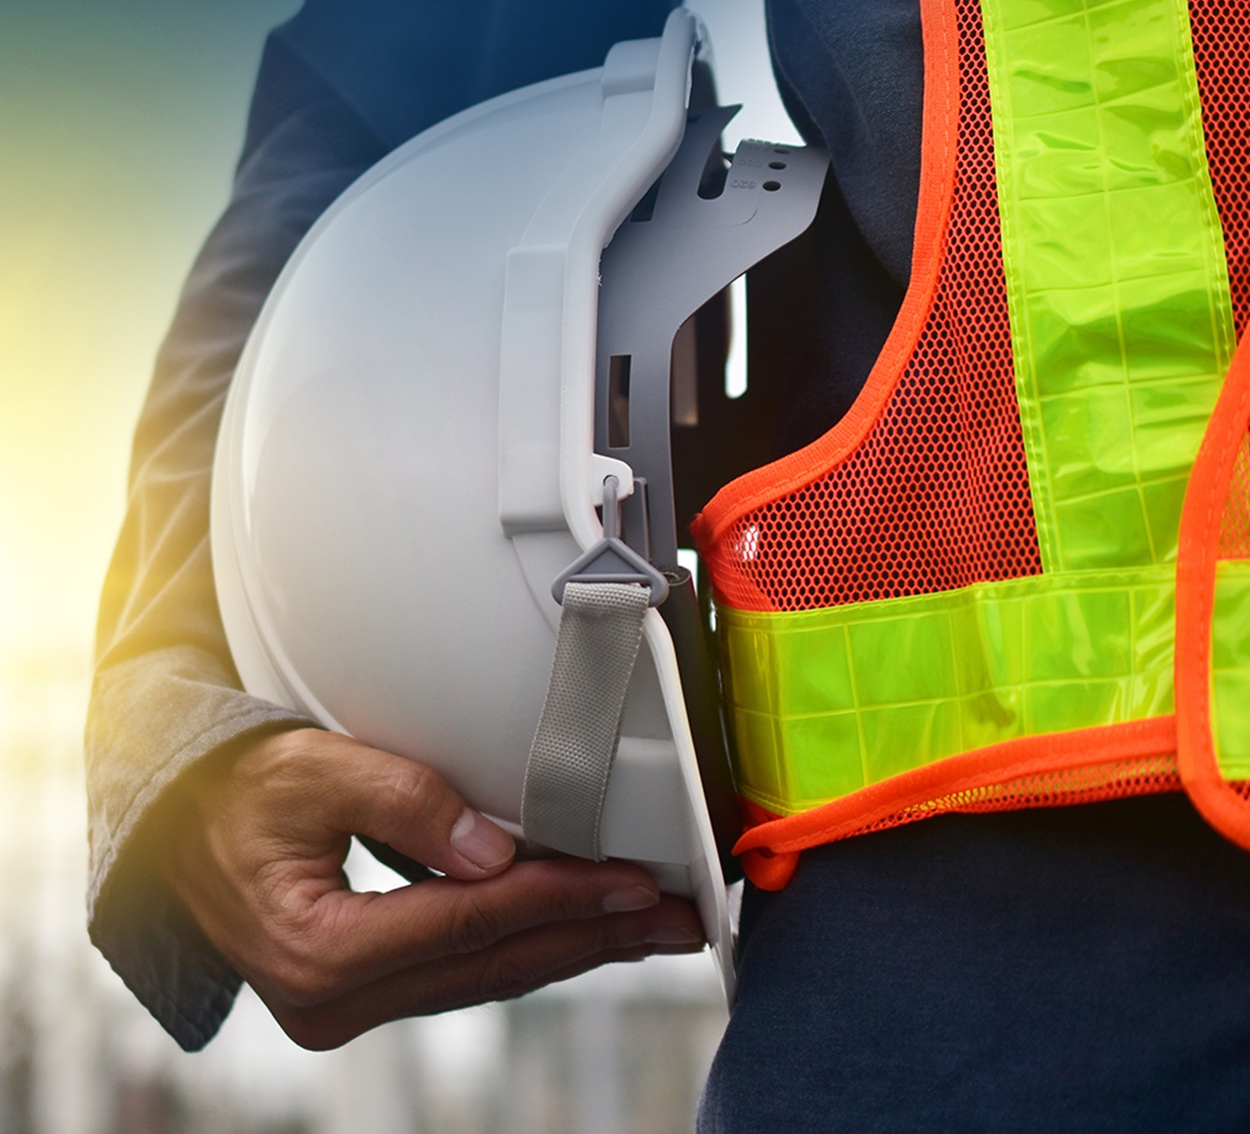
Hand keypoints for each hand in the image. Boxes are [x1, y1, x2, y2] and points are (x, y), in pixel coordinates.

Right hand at [155, 726, 703, 1049]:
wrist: (178, 827)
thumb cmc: (237, 790)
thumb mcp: (312, 770)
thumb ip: (403, 802)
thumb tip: (496, 851)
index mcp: (316, 951)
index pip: (467, 924)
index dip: (558, 898)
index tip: (631, 883)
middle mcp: (333, 998)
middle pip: (491, 965)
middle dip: (591, 937)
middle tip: (675, 919)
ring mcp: (347, 1004)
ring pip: (487, 977)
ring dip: (573, 947)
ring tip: (648, 928)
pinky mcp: (363, 990)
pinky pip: (465, 972)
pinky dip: (529, 946)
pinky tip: (578, 931)